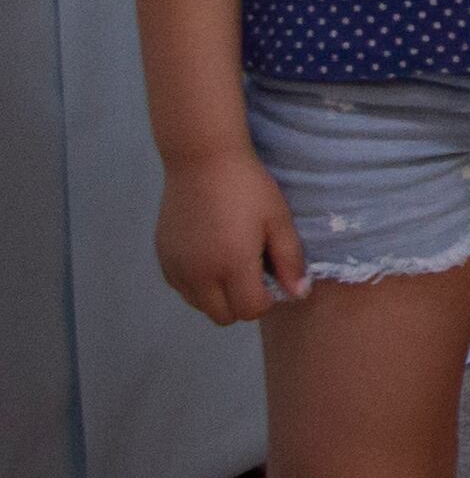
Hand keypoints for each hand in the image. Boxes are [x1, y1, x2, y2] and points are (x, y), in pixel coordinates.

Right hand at [156, 148, 306, 323]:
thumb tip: (298, 294)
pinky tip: (210, 253)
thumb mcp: (278, 221)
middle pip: (222, 316)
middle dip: (242, 302)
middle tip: (253, 269)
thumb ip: (290, 261)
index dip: (267, 298)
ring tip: (231, 259)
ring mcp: (176, 269)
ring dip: (218, 295)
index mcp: (231, 266)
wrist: (203, 160)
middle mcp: (198, 275)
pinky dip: (198, 283)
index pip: (250, 310)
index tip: (272, 274)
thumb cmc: (248, 187)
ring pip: (200, 305)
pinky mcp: (163, 259)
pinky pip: (182, 288)